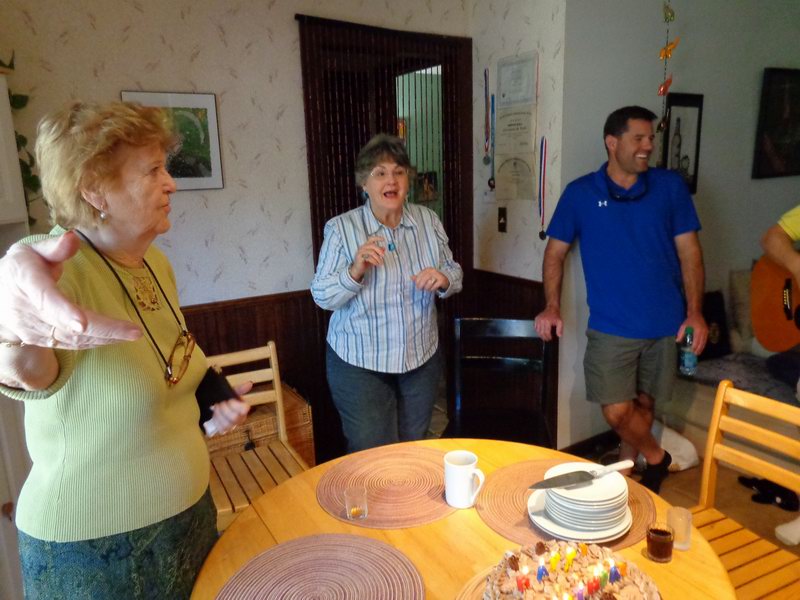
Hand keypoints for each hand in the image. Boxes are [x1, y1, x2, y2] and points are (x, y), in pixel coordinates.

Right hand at [0, 231, 141, 348]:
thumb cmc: (19, 269)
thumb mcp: (30, 251)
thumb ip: (53, 247)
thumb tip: (73, 238)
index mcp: (26, 282)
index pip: (45, 299)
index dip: (64, 312)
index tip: (82, 323)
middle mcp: (29, 311)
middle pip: (67, 325)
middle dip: (103, 330)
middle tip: (134, 331)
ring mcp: (35, 330)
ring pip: (73, 339)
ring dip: (105, 338)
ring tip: (132, 334)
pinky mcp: (42, 341)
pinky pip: (71, 345)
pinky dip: (95, 342)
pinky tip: (116, 338)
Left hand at [203, 381, 251, 436]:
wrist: (216, 406)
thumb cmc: (226, 400)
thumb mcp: (232, 393)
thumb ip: (240, 388)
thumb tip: (250, 383)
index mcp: (244, 409)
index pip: (244, 409)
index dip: (235, 405)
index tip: (229, 400)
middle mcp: (240, 419)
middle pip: (234, 417)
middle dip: (225, 409)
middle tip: (220, 403)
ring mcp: (232, 426)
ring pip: (227, 424)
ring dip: (219, 414)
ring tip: (216, 408)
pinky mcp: (224, 430)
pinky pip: (221, 428)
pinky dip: (216, 420)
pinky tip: (215, 415)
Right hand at [349, 235, 385, 281]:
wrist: (358, 270)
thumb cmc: (366, 263)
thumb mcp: (373, 257)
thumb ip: (378, 253)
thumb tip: (384, 248)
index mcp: (366, 246)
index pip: (371, 239)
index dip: (377, 238)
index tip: (383, 239)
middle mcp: (362, 248)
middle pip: (372, 245)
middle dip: (379, 250)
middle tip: (383, 255)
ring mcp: (360, 252)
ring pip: (371, 252)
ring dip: (378, 258)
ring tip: (381, 262)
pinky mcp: (360, 258)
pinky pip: (369, 258)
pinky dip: (374, 261)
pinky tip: (376, 264)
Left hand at [411, 268, 447, 291]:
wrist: (445, 279)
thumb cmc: (433, 278)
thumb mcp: (426, 277)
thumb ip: (418, 277)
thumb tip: (411, 277)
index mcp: (427, 270)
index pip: (420, 275)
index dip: (417, 282)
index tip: (417, 286)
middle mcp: (433, 271)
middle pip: (424, 279)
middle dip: (421, 285)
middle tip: (420, 289)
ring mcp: (437, 275)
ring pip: (429, 283)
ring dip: (427, 288)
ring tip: (427, 289)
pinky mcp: (441, 281)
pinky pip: (434, 286)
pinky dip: (432, 289)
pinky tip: (432, 289)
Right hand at [534, 307, 562, 340]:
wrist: (551, 308)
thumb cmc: (555, 315)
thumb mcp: (560, 322)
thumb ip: (560, 329)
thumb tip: (559, 335)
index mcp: (547, 321)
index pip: (546, 332)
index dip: (548, 337)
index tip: (550, 338)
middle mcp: (542, 320)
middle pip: (541, 332)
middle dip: (544, 337)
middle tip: (546, 339)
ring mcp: (538, 319)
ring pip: (537, 330)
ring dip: (540, 335)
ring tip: (544, 337)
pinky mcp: (536, 319)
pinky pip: (535, 327)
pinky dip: (537, 331)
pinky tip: (541, 332)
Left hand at [676, 314, 707, 354]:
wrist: (696, 314)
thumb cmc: (689, 320)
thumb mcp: (683, 326)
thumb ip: (680, 334)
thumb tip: (677, 341)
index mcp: (697, 331)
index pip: (696, 341)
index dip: (694, 347)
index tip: (691, 351)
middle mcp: (703, 332)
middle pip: (701, 343)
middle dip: (698, 349)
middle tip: (695, 354)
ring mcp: (706, 332)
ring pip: (704, 342)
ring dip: (701, 348)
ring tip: (698, 353)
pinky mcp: (707, 331)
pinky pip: (705, 340)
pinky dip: (703, 344)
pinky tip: (701, 347)